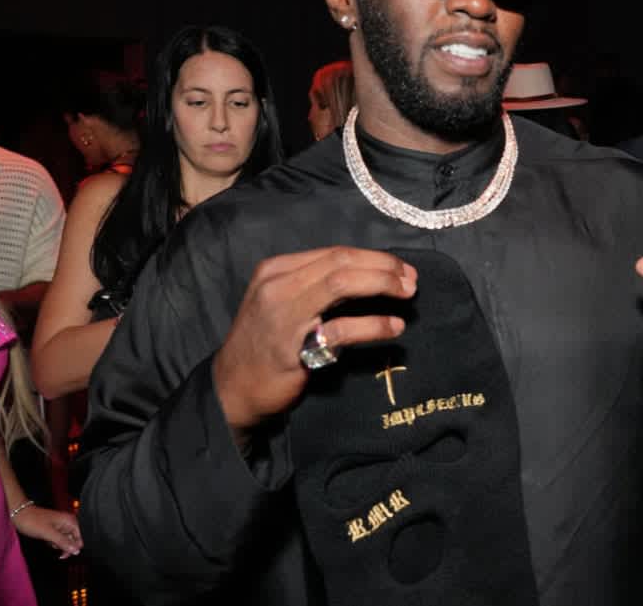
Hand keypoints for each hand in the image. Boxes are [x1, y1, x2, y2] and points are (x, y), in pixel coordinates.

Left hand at [12, 505, 82, 558]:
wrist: (20, 515)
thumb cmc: (33, 522)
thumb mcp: (48, 533)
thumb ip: (63, 542)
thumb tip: (77, 551)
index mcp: (70, 521)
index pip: (81, 537)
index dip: (75, 547)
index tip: (64, 554)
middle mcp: (68, 522)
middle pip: (74, 539)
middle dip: (66, 546)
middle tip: (56, 551)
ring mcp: (62, 525)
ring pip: (67, 540)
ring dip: (59, 545)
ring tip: (49, 542)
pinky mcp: (55, 529)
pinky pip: (60, 539)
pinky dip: (54, 542)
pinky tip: (47, 541)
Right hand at [212, 247, 415, 431]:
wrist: (231, 389)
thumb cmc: (263, 346)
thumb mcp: (282, 303)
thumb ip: (314, 287)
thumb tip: (368, 277)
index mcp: (276, 269)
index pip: (334, 252)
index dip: (373, 257)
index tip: (401, 268)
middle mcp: (277, 285)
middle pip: (341, 262)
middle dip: (382, 266)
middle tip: (411, 280)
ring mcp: (282, 314)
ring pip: (341, 284)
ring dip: (381, 285)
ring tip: (407, 295)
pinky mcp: (292, 347)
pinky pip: (341, 328)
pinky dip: (373, 324)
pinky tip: (393, 327)